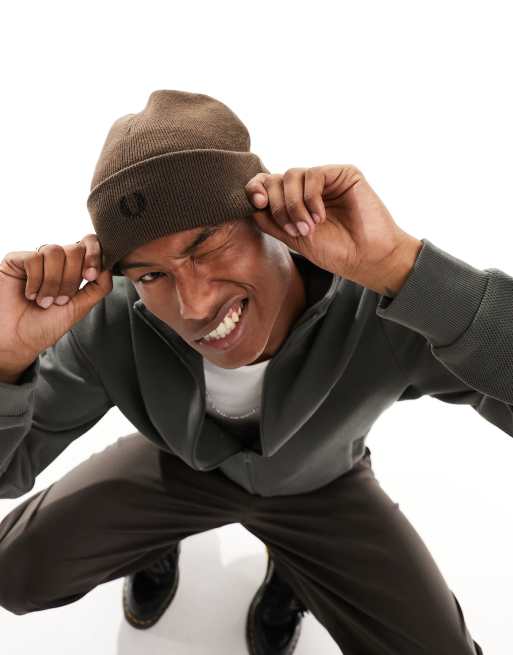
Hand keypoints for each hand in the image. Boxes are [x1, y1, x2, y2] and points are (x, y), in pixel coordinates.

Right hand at [0, 233, 112, 374]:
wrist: (17, 340)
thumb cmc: (46, 326)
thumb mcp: (80, 307)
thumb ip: (99, 287)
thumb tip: (109, 265)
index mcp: (73, 270)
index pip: (89, 245)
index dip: (94, 255)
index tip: (90, 276)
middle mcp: (56, 263)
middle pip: (74, 249)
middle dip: (71, 277)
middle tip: (60, 300)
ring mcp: (36, 260)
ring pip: (55, 251)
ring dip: (53, 281)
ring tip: (44, 301)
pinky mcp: (16, 261)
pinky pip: (34, 258)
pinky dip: (35, 280)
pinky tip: (30, 294)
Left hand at [245, 165, 421, 294]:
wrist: (366, 258)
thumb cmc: (335, 252)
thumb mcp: (294, 239)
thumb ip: (271, 222)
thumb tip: (251, 205)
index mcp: (295, 200)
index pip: (267, 184)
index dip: (256, 188)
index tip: (257, 203)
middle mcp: (309, 187)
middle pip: (276, 178)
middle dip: (278, 205)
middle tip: (295, 229)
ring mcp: (326, 179)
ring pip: (292, 175)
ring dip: (293, 204)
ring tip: (308, 227)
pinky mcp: (344, 173)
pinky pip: (314, 175)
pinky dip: (311, 198)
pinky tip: (320, 216)